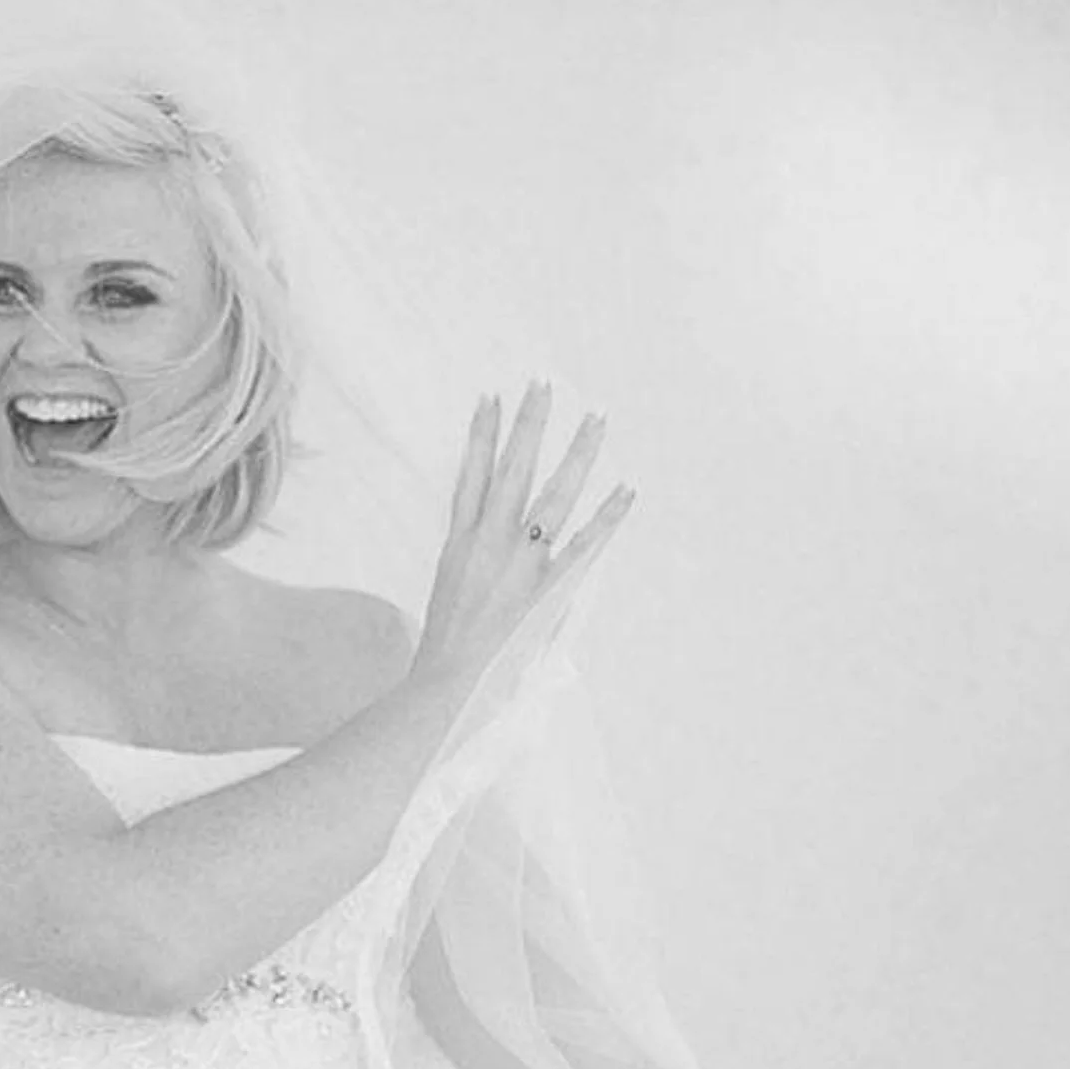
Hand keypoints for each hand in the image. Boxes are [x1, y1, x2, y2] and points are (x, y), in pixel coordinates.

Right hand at [410, 383, 633, 704]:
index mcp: (458, 542)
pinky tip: (627, 488)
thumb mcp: (445, 594)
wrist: (446, 686)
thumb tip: (483, 552)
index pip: (471, 473)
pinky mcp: (548, 587)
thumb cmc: (442, 651)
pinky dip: (609, 515)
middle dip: (529, 423)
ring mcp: (521, 561)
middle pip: (511, 467)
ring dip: (577, 452)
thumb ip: (468, 565)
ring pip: (553, 492)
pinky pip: (585, 543)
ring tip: (595, 416)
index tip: (490, 396)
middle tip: (543, 382)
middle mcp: (488, 541)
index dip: (481, 434)